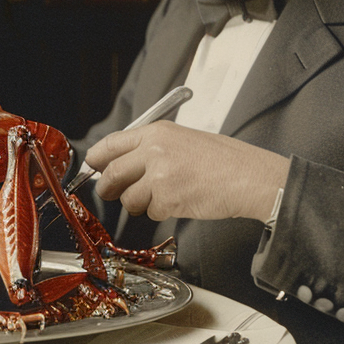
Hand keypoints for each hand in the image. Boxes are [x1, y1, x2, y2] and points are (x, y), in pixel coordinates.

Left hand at [85, 122, 288, 223]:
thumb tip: (124, 162)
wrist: (250, 176)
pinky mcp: (167, 199)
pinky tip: (181, 201)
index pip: (112, 143)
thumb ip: (153, 148)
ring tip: (162, 197)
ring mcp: (159, 175)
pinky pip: (151, 211)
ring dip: (140, 203)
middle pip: (113, 173)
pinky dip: (162, 211)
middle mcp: (154, 150)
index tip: (93, 166)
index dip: (97, 158)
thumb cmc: (225, 160)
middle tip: (110, 192)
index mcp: (157, 132)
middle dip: (108, 187)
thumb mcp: (184, 139)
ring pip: (129, 198)